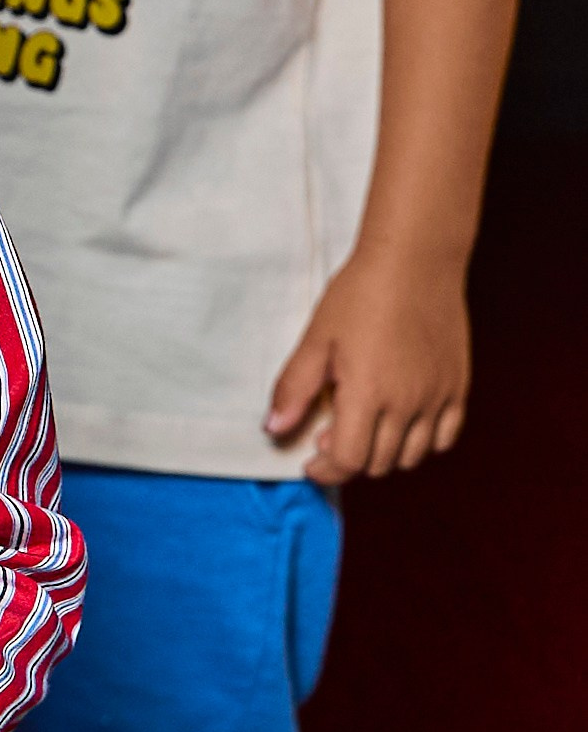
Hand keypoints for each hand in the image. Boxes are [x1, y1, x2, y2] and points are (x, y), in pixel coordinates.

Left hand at [265, 244, 470, 481]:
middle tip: (331, 437)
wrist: (414, 260)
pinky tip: (402, 422)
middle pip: (378, 463)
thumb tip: (274, 428)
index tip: (311, 463)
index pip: (348, 461)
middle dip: (349, 460)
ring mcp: (437, 396)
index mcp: (368, 394)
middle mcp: (407, 403)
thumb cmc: (360, 294)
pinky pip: (445, 437)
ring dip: (384, 454)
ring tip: (365, 427)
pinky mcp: (457, 385)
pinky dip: (422, 442)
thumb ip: (295, 389)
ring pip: (412, 456)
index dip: (325, 471)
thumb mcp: (316, 340)